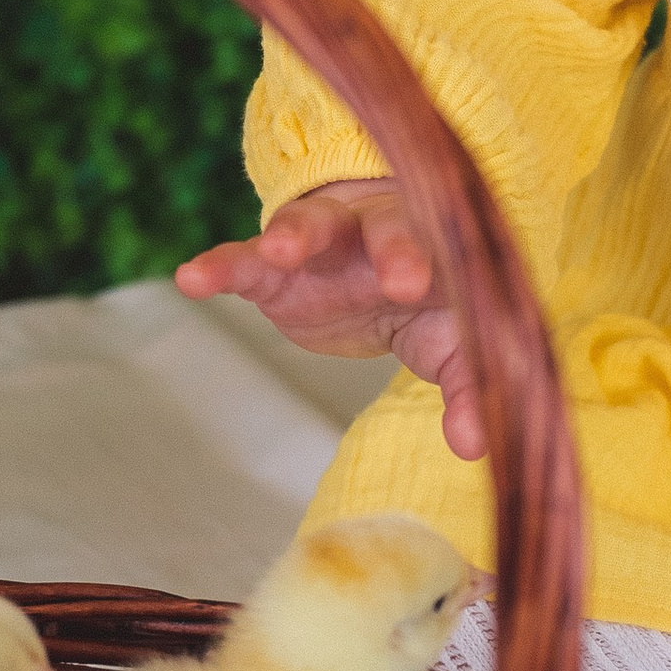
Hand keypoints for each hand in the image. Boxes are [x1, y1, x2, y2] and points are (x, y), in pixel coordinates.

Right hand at [176, 178, 487, 459]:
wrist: (382, 265)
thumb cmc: (431, 302)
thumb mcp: (454, 344)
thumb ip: (470, 389)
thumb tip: (477, 445)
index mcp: (439, 246)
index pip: (448, 252)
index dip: (444, 272)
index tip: (428, 289)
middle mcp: (384, 231)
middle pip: (391, 228)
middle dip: (396, 250)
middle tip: (401, 279)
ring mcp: (327, 243)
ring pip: (313, 225)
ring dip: (295, 234)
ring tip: (278, 249)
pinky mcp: (277, 270)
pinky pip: (246, 261)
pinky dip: (221, 266)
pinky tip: (192, 278)